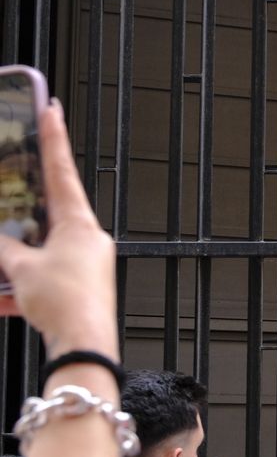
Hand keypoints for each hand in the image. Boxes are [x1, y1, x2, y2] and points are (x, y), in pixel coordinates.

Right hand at [0, 100, 116, 357]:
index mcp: (79, 224)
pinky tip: (0, 301)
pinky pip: (40, 281)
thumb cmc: (65, 303)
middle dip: (19, 213)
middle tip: (7, 193)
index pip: (62, 171)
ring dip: (12, 262)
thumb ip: (3, 249)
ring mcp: (84, 265)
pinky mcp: (77, 290)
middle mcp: (87, 240)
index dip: (54, 139)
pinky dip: (17, 290)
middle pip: (46, 215)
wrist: (85, 347)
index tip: (51, 109)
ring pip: (38, 253)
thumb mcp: (23, 269)